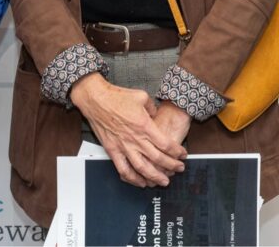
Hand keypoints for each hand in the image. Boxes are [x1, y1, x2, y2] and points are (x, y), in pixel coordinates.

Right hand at [70, 74, 186, 187]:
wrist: (96, 99)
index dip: (177, 152)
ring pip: (142, 168)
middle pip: (158, 159)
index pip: (166, 144)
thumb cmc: (117, 96)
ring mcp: (123, 147)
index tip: (182, 155)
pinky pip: (123, 170)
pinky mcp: (112, 151)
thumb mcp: (142, 96)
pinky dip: (133, 179)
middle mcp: (135, 139)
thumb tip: (156, 115)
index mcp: (145, 126)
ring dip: (155, 177)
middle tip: (179, 169)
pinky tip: (140, 182)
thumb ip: (152, 108)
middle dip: (171, 166)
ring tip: (164, 181)